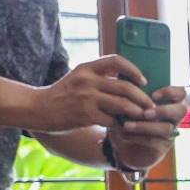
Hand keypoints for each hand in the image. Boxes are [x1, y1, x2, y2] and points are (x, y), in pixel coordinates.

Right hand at [23, 56, 160, 133]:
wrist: (39, 109)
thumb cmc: (63, 94)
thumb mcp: (79, 78)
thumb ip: (98, 77)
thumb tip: (126, 80)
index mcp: (87, 68)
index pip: (116, 61)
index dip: (133, 70)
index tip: (143, 81)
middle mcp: (87, 80)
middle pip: (125, 86)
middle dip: (142, 98)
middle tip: (151, 106)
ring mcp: (86, 98)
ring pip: (122, 104)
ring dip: (137, 112)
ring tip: (144, 117)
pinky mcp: (86, 115)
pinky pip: (112, 120)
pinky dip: (122, 125)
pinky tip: (127, 128)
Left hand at [106, 85, 188, 170]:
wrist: (119, 142)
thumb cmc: (125, 117)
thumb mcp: (125, 101)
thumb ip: (128, 88)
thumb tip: (121, 71)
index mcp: (166, 102)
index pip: (180, 93)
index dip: (171, 92)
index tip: (153, 95)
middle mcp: (172, 117)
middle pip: (181, 111)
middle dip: (164, 111)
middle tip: (146, 113)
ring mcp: (169, 132)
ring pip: (166, 128)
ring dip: (145, 126)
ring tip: (126, 125)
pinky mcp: (162, 147)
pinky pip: (154, 142)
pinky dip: (137, 137)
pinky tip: (122, 134)